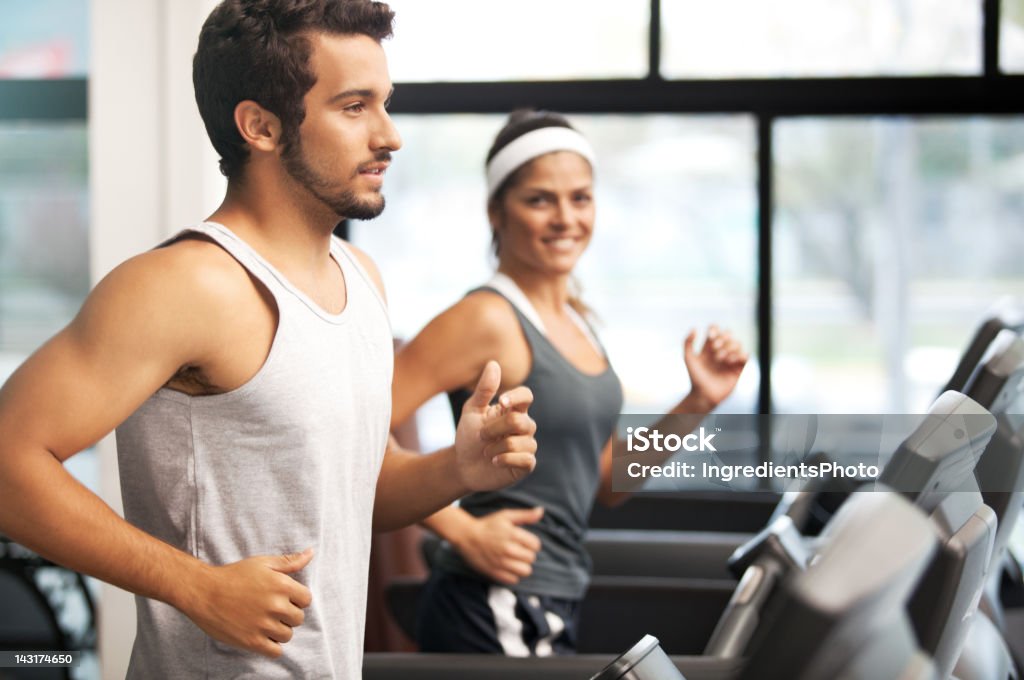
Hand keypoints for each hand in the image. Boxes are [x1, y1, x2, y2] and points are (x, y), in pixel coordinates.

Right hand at [181, 548, 313, 657]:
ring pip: (287, 635)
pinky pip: (275, 651)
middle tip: (271, 610)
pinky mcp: (252, 642)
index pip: (306, 600)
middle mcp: (276, 606)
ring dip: (279, 631)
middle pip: (298, 619)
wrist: (204, 592)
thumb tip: (311, 553)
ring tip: (264, 622)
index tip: (283, 598)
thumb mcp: (263, 563)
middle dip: (288, 615)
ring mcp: (264, 625)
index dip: (296, 599)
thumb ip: (290, 562)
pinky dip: (271, 646)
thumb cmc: (234, 575)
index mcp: (281, 585)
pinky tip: (261, 636)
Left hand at [454, 360, 537, 491]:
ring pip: (518, 442)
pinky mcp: (526, 464)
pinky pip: (524, 459)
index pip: (526, 396)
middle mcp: (524, 425)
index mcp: (513, 409)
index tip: (500, 402)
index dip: (516, 397)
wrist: (463, 465)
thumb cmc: (469, 435)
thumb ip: (484, 390)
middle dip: (492, 429)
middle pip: (517, 421)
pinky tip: (494, 461)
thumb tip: (494, 363)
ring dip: (495, 448)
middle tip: (480, 436)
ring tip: (486, 452)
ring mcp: (527, 444)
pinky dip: (504, 460)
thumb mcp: (472, 411)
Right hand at [454, 507, 543, 584]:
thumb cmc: (488, 525)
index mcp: (512, 534)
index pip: (536, 545)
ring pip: (525, 571)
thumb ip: (525, 515)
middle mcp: (508, 549)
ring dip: (522, 566)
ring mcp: (501, 562)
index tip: (525, 542)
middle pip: (531, 558)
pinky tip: (507, 567)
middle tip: (518, 550)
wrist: (467, 537)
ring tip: (515, 560)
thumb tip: (541, 511)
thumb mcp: (506, 516)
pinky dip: (513, 575)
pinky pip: (514, 580)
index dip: (532, 543)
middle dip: (527, 554)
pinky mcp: (495, 573)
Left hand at [683, 325, 747, 410]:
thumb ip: (688, 342)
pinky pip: (746, 356)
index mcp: (709, 347)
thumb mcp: (688, 358)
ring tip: (722, 359)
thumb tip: (695, 328)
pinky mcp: (738, 368)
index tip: (711, 337)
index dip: (715, 330)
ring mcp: (730, 359)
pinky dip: (740, 355)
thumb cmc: (695, 377)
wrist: (704, 394)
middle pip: (728, 335)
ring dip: (730, 348)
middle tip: (715, 348)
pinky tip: (731, 361)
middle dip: (723, 338)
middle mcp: (720, 351)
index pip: (715, 331)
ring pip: (737, 343)